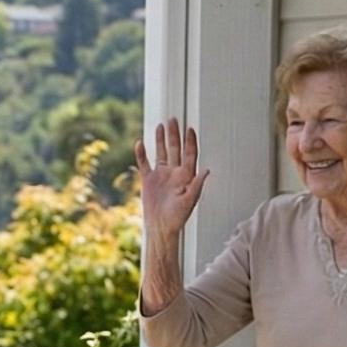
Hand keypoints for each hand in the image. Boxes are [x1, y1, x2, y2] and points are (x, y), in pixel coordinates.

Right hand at [136, 117, 209, 235]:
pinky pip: (144, 164)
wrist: (160, 227)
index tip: (189, 129)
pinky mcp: (148, 180)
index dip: (190, 141)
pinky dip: (141, 154)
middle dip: (175, 134)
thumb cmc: (177, 217)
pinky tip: (140, 143)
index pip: (189, 154)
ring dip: (160, 140)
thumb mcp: (190, 201)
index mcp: (186, 176)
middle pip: (175, 149)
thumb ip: (197, 185)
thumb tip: (207, 170)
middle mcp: (174, 172)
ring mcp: (161, 175)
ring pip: (161, 152)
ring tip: (160, 126)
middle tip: (174, 119)